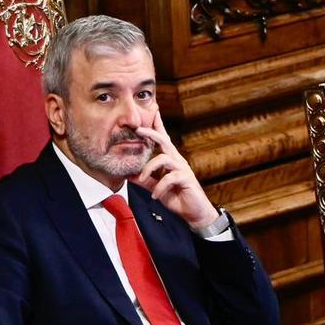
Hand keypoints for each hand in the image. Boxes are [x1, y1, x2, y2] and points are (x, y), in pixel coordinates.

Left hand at [132, 112, 217, 228]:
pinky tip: (155, 196)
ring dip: (148, 169)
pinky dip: (159, 187)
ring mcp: (183, 168)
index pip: (164, 139)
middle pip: (164, 140)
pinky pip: (169, 178)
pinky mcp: (186, 179)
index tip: (153, 110)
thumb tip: (129, 175)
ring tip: (141, 179)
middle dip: (151, 133)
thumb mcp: (157, 188)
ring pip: (163, 158)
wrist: (195, 213)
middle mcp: (177, 160)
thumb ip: (145, 181)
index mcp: (171, 160)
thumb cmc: (178, 198)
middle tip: (138, 129)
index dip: (158, 125)